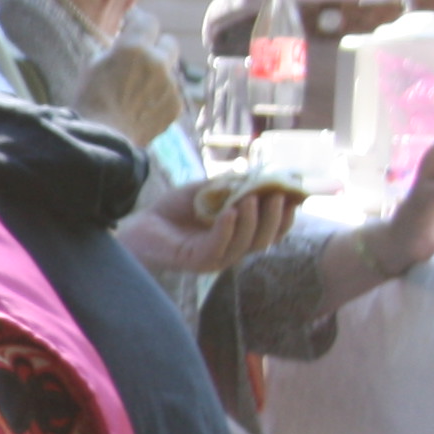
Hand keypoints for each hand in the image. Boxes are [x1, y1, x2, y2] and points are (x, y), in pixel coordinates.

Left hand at [120, 173, 294, 273]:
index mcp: (240, 236)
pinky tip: (228, 212)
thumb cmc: (174, 208)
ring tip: (252, 198)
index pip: (272, 231)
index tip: (294, 195)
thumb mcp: (208, 192)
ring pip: (245, 244)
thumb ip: (232, 186)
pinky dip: (227, 229)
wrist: (140, 222)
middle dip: (274, 218)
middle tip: (278, 195)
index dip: (285, 216)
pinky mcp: (197, 261)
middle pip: (265, 240)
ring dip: (253, 221)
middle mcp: (233, 250)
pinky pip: (218, 247)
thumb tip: (260, 173)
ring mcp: (216, 258)